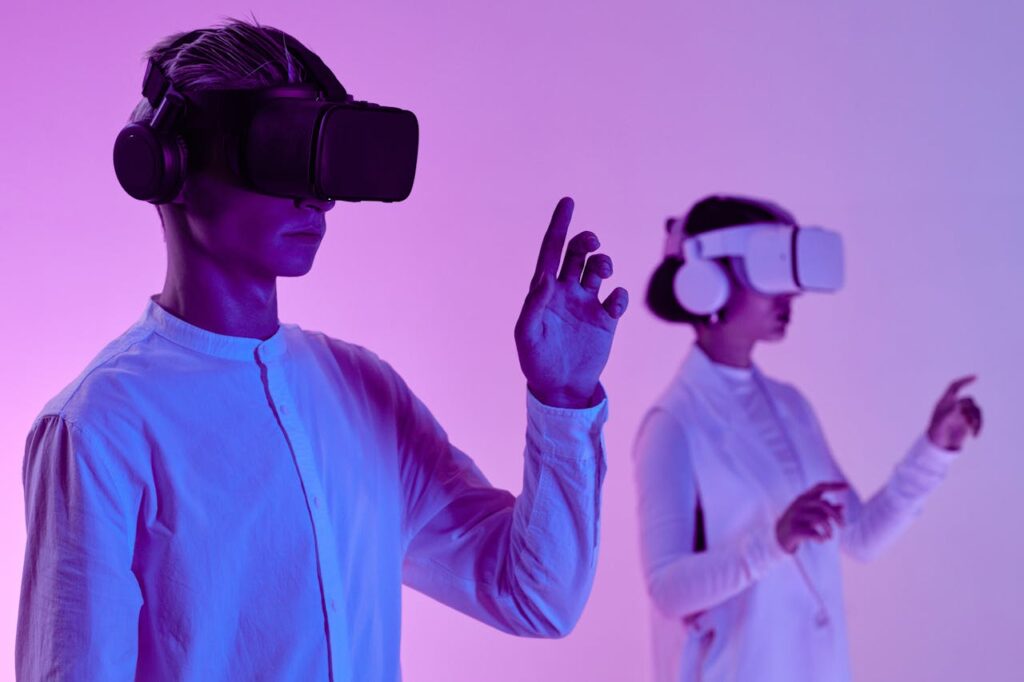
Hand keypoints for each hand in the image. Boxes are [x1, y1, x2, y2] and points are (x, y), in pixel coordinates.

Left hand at [514, 197, 628, 407]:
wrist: (560, 389)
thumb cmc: (536, 362)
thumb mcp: (527, 336)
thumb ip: (533, 307)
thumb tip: (545, 279)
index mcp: (544, 291)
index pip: (551, 250)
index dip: (559, 225)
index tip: (568, 201)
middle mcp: (566, 292)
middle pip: (577, 254)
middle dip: (585, 242)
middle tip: (591, 243)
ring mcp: (587, 304)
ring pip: (598, 270)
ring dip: (603, 263)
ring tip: (603, 271)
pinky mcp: (606, 320)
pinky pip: (616, 298)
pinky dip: (618, 295)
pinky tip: (612, 302)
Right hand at [775, 482, 847, 553]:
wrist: (780, 535)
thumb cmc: (800, 522)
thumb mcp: (812, 514)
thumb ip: (826, 510)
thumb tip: (843, 506)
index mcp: (804, 497)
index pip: (820, 487)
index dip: (833, 486)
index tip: (847, 487)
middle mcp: (799, 503)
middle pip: (824, 504)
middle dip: (837, 516)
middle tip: (843, 527)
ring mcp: (795, 515)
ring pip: (821, 519)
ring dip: (829, 530)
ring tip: (830, 537)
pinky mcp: (794, 528)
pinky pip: (814, 533)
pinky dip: (821, 538)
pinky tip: (821, 540)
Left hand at [927, 376, 982, 450]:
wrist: (939, 445)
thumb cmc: (935, 433)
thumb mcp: (939, 424)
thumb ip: (947, 414)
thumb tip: (957, 405)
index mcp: (945, 402)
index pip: (954, 387)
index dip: (964, 381)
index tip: (975, 377)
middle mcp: (954, 406)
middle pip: (969, 401)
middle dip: (971, 410)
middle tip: (969, 422)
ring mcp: (962, 413)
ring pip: (976, 410)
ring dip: (978, 420)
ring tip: (974, 430)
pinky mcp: (968, 422)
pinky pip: (978, 420)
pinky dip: (978, 426)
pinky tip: (975, 435)